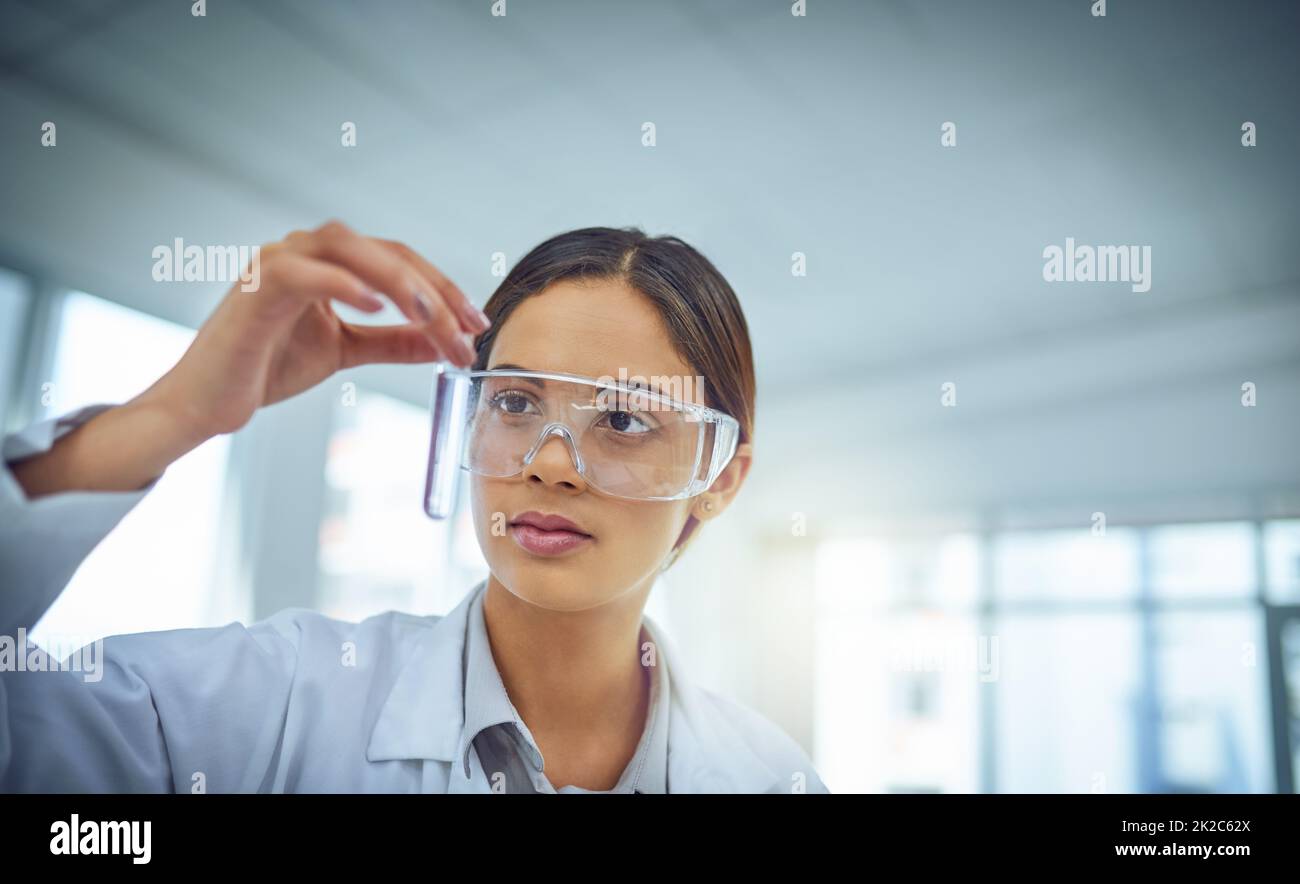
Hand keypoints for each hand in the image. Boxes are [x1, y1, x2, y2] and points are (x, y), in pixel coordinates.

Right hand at [8, 221, 488, 498]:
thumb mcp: (344, 351)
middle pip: (385, 251)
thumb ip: (391, 342)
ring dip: (400, 282)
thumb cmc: (265, 368)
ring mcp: (277, 263)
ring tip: (433, 319)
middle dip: (434, 290)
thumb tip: (441, 341)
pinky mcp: (255, 288)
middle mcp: (303, 251)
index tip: (476, 326)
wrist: (207, 403)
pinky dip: (344, 284)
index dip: (443, 290)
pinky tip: (377, 308)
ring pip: (350, 249)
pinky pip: (304, 272)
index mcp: (327, 263)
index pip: (399, 261)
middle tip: (466, 330)